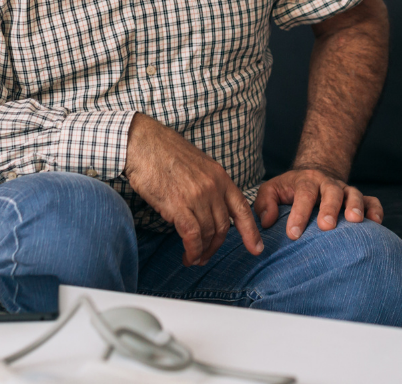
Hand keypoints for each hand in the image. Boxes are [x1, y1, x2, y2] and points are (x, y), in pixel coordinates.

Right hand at [124, 113, 262, 266]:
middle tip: (206, 256)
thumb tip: (211, 209)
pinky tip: (187, 256)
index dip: (250, 231)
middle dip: (215, 246)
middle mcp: (213, 186)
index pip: (242, 207)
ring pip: (207, 234)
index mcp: (220, 176)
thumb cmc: (166, 154)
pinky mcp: (178, 205)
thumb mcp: (198, 166)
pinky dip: (192, 250)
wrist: (144, 143)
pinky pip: (192, 236)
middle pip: (223, 226)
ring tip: (193, 258)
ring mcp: (197, 196)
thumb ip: (209, 186)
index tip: (257, 248)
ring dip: (201, 251)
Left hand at [254, 167, 383, 239]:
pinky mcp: (360, 199)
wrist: (315, 176)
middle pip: (331, 192)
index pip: (303, 194)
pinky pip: (372, 201)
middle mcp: (328, 184)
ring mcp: (346, 191)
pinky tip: (375, 223)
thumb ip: (265, 203)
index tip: (293, 234)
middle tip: (326, 226)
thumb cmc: (290, 190)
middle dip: (329, 208)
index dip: (299, 213)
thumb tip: (268, 221)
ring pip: (354, 194)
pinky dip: (375, 210)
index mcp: (306, 181)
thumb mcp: (272, 190)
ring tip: (354, 221)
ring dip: (355, 206)